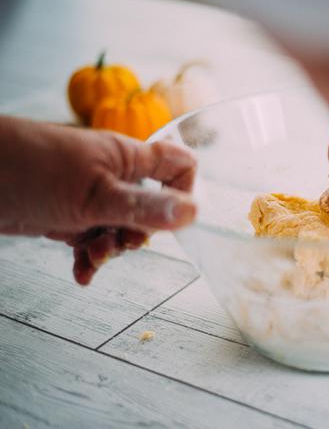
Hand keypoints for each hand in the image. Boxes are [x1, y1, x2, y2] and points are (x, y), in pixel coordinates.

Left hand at [0, 116, 196, 283]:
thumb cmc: (31, 170)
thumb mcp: (95, 197)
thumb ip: (144, 208)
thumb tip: (192, 213)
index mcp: (128, 160)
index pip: (178, 165)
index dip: (185, 190)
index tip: (176, 219)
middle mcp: (113, 177)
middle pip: (152, 207)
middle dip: (141, 233)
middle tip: (123, 242)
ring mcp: (91, 197)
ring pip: (121, 228)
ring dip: (112, 249)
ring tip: (93, 256)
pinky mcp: (68, 217)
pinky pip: (93, 240)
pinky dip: (91, 258)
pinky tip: (82, 272)